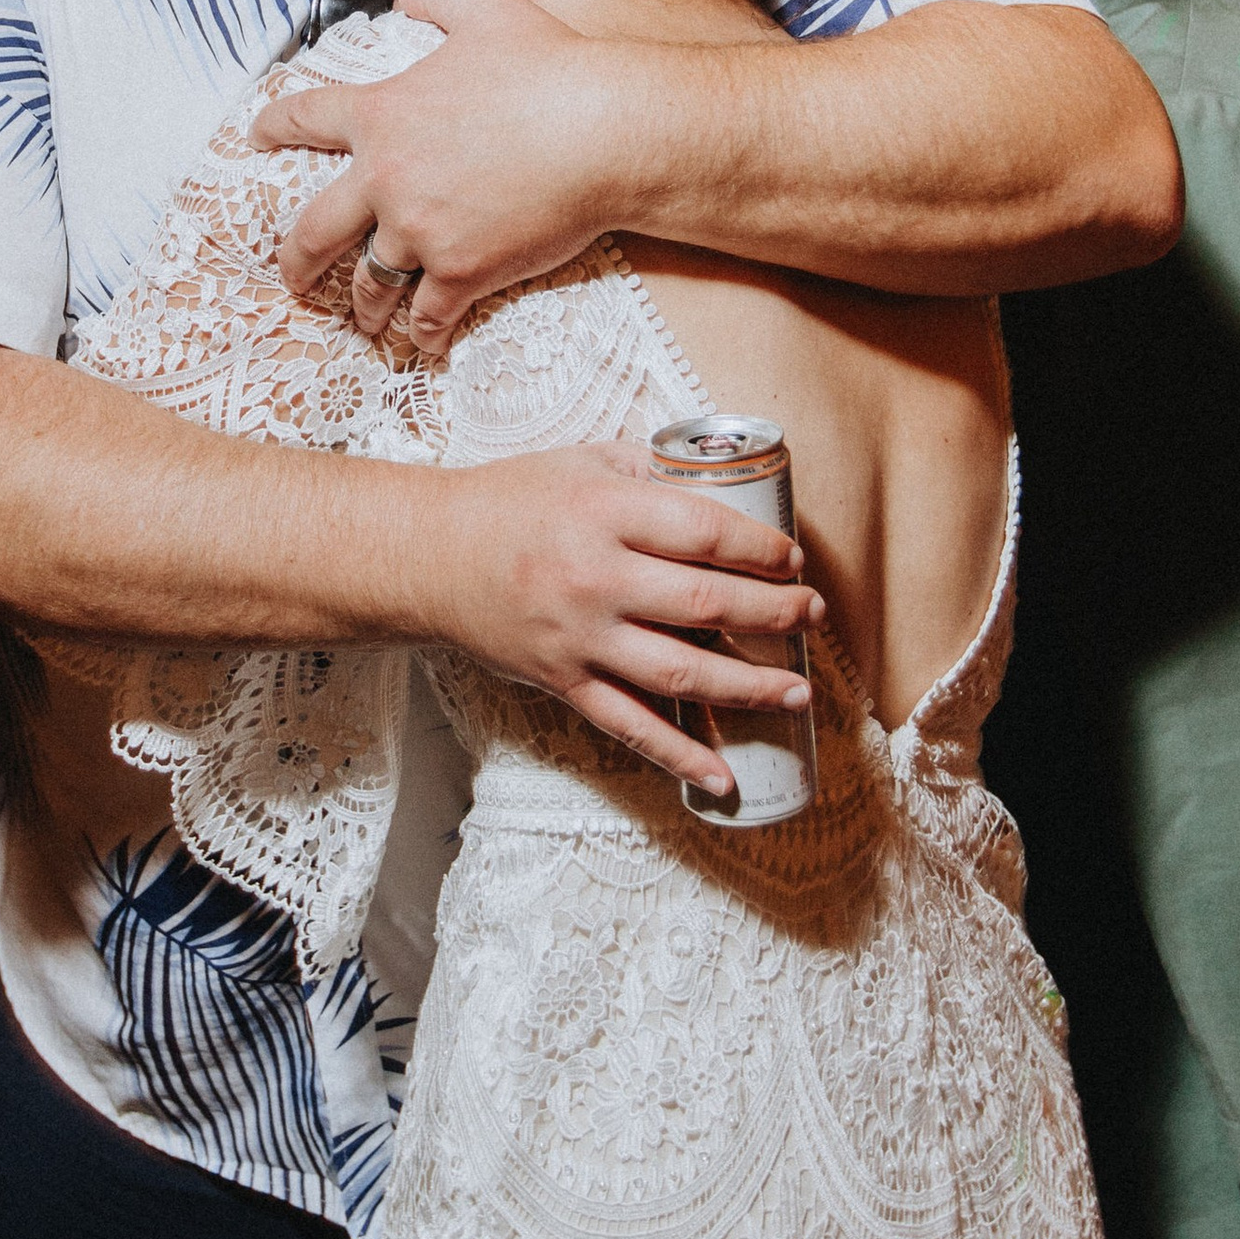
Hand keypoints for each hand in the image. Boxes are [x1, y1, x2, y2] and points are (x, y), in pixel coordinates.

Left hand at [257, 0, 624, 354]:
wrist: (604, 131)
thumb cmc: (550, 68)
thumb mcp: (486, 9)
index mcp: (382, 115)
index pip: (304, 118)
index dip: (272, 127)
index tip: (255, 138)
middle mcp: (386, 179)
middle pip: (315, 230)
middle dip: (296, 259)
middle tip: (292, 275)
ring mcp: (420, 232)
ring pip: (371, 283)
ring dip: (364, 306)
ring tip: (365, 319)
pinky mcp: (462, 271)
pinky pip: (428, 315)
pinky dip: (424, 333)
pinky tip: (424, 343)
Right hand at [420, 440, 824, 796]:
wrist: (427, 556)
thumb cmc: (508, 501)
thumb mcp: (580, 461)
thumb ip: (647, 469)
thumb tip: (718, 480)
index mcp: (604, 511)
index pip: (705, 532)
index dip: (762, 549)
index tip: (792, 559)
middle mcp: (595, 577)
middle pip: (707, 604)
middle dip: (775, 614)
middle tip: (812, 616)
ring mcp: (579, 637)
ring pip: (681, 672)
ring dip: (750, 687)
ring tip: (798, 691)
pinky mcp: (563, 681)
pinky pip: (629, 727)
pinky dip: (678, 756)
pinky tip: (723, 777)